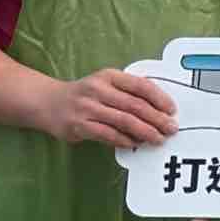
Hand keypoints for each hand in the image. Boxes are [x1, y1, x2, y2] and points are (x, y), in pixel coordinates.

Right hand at [48, 68, 181, 149]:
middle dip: (157, 119)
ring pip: (123, 121)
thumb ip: (128, 91)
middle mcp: (97, 89)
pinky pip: (107, 134)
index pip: (140, 85)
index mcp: (109, 76)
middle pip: (135, 105)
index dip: (159, 98)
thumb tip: (160, 107)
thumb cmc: (85, 94)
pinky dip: (124, 140)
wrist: (47, 102)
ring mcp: (86, 107)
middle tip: (171, 129)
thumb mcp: (106, 84)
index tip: (172, 110)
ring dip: (145, 132)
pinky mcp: (78, 125)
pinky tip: (134, 144)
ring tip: (158, 139)